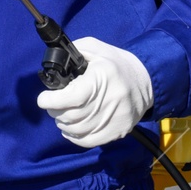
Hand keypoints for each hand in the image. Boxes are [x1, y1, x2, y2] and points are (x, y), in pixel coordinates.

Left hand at [36, 36, 154, 147]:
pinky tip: (70, 128)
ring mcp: (115, 118)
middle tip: (52, 105)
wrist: (148, 80)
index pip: (72, 97)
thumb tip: (55, 61)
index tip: (43, 99)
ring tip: (61, 115)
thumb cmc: (117, 64)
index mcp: (102, 77)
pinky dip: (74, 137)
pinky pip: (90, 141)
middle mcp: (110, 100)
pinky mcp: (119, 130)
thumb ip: (73, 51)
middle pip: (72, 115)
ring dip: (63, 123)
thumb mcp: (96, 48)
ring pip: (78, 130)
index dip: (52, 101)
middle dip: (54, 111)